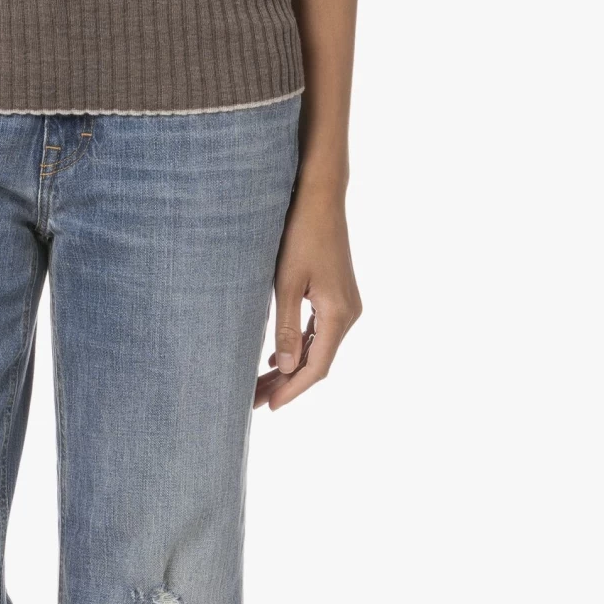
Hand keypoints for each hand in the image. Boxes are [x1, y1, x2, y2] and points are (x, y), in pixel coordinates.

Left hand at [255, 187, 361, 410]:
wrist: (320, 197)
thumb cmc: (300, 234)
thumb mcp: (287, 281)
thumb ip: (287, 326)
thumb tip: (287, 369)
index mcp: (339, 314)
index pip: (317, 367)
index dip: (293, 390)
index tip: (268, 407)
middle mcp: (349, 314)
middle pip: (318, 361)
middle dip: (288, 383)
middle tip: (255, 400)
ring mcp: (346, 304)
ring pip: (319, 347)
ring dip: (292, 366)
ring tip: (262, 385)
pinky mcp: (338, 294)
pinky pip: (320, 330)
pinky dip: (300, 346)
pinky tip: (279, 357)